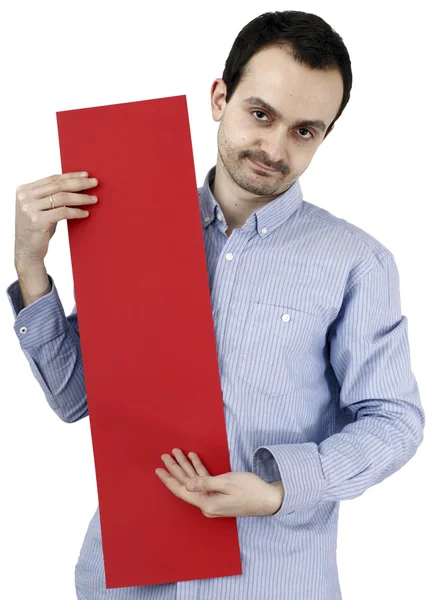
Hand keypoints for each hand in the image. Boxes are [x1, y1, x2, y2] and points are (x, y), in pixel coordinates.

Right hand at [15, 172, 98, 268]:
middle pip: (58, 186)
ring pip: (62, 198)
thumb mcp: (40, 208)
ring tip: (94, 199)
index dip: (70, 175)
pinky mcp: (37, 221)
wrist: (27, 251)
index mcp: (24, 190)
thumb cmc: (37, 229)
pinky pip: (63, 212)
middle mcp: (25, 197)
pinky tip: (85, 213)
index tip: (86, 175)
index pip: (52, 179)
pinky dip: (76, 212)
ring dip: (81, 198)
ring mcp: (29, 209)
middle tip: (94, 183)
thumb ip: (50, 196)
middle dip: (79, 183)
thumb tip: (76, 184)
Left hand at [155, 448, 283, 517]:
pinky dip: (199, 469)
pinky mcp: (220, 494)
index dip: (169, 479)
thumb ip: (205, 483)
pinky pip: (205, 481)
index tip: (158, 469)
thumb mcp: (227, 483)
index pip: (182, 490)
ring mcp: (213, 500)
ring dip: (186, 466)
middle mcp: (207, 504)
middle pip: (185, 484)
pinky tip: (193, 458)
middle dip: (175, 469)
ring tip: (176, 453)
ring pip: (194, 481)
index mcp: (207, 503)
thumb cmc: (250, 490)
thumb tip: (186, 485)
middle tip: (164, 456)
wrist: (268, 499)